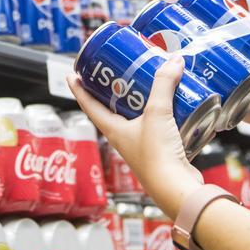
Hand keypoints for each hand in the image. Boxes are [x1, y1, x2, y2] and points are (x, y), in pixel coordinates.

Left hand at [68, 54, 202, 217]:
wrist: (176, 188)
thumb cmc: (157, 157)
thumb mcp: (157, 113)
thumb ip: (164, 84)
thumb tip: (172, 61)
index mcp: (113, 130)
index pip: (89, 105)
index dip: (79, 89)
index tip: (72, 74)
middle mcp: (124, 138)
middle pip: (112, 109)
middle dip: (112, 91)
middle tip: (114, 72)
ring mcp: (141, 144)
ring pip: (136, 117)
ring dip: (139, 101)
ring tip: (146, 82)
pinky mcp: (160, 149)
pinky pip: (157, 125)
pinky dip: (162, 113)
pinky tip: (172, 103)